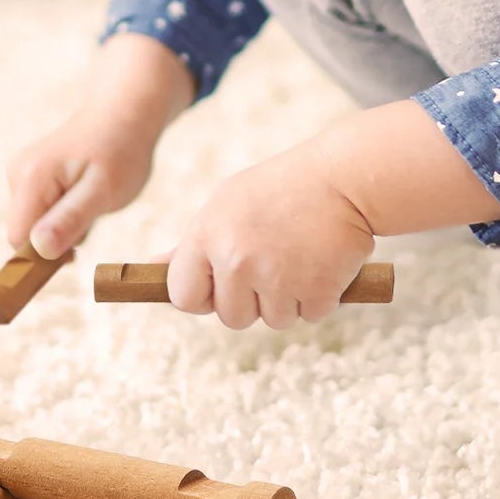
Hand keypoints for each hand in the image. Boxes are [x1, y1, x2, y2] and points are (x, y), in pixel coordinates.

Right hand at [5, 110, 155, 258]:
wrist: (124, 115)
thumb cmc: (120, 151)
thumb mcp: (103, 191)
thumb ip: (70, 219)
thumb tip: (38, 249)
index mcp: (30, 178)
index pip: (19, 240)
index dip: (44, 255)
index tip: (78, 252)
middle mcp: (17, 173)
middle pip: (25, 233)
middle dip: (58, 238)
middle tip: (92, 215)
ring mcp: (22, 173)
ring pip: (35, 225)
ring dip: (64, 226)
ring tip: (91, 201)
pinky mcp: (31, 176)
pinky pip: (41, 212)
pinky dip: (64, 214)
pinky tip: (84, 196)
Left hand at [165, 137, 375, 330]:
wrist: (344, 177)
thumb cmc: (281, 189)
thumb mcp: (227, 203)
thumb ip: (196, 242)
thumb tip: (156, 267)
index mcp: (207, 235)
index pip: (183, 295)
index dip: (203, 296)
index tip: (222, 285)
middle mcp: (235, 259)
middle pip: (231, 318)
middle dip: (253, 300)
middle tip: (274, 260)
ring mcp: (275, 277)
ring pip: (273, 320)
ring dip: (289, 298)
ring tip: (300, 255)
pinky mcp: (315, 290)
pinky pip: (309, 315)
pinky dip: (320, 297)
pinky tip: (323, 261)